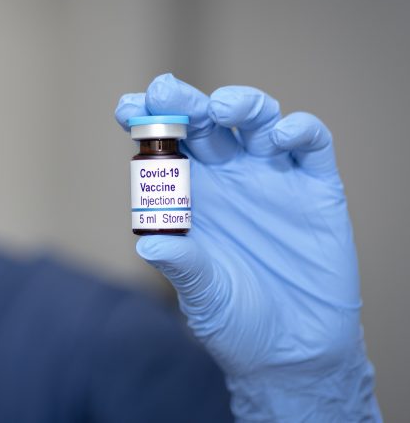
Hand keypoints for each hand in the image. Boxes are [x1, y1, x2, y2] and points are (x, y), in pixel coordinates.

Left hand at [115, 74, 378, 419]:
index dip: (145, 120)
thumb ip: (183, 265)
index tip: (127, 106)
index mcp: (190, 196)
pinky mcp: (315, 188)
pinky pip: (310, 144)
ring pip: (256, 119)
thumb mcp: (203, 296)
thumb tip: (148, 241)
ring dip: (240, 103)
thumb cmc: (237, 320)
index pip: (163, 147)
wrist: (294, 351)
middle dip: (184, 101)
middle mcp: (228, 178)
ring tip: (222, 109)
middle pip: (204, 122)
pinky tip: (281, 136)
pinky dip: (299, 129)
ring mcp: (271, 177)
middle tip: (167, 92)